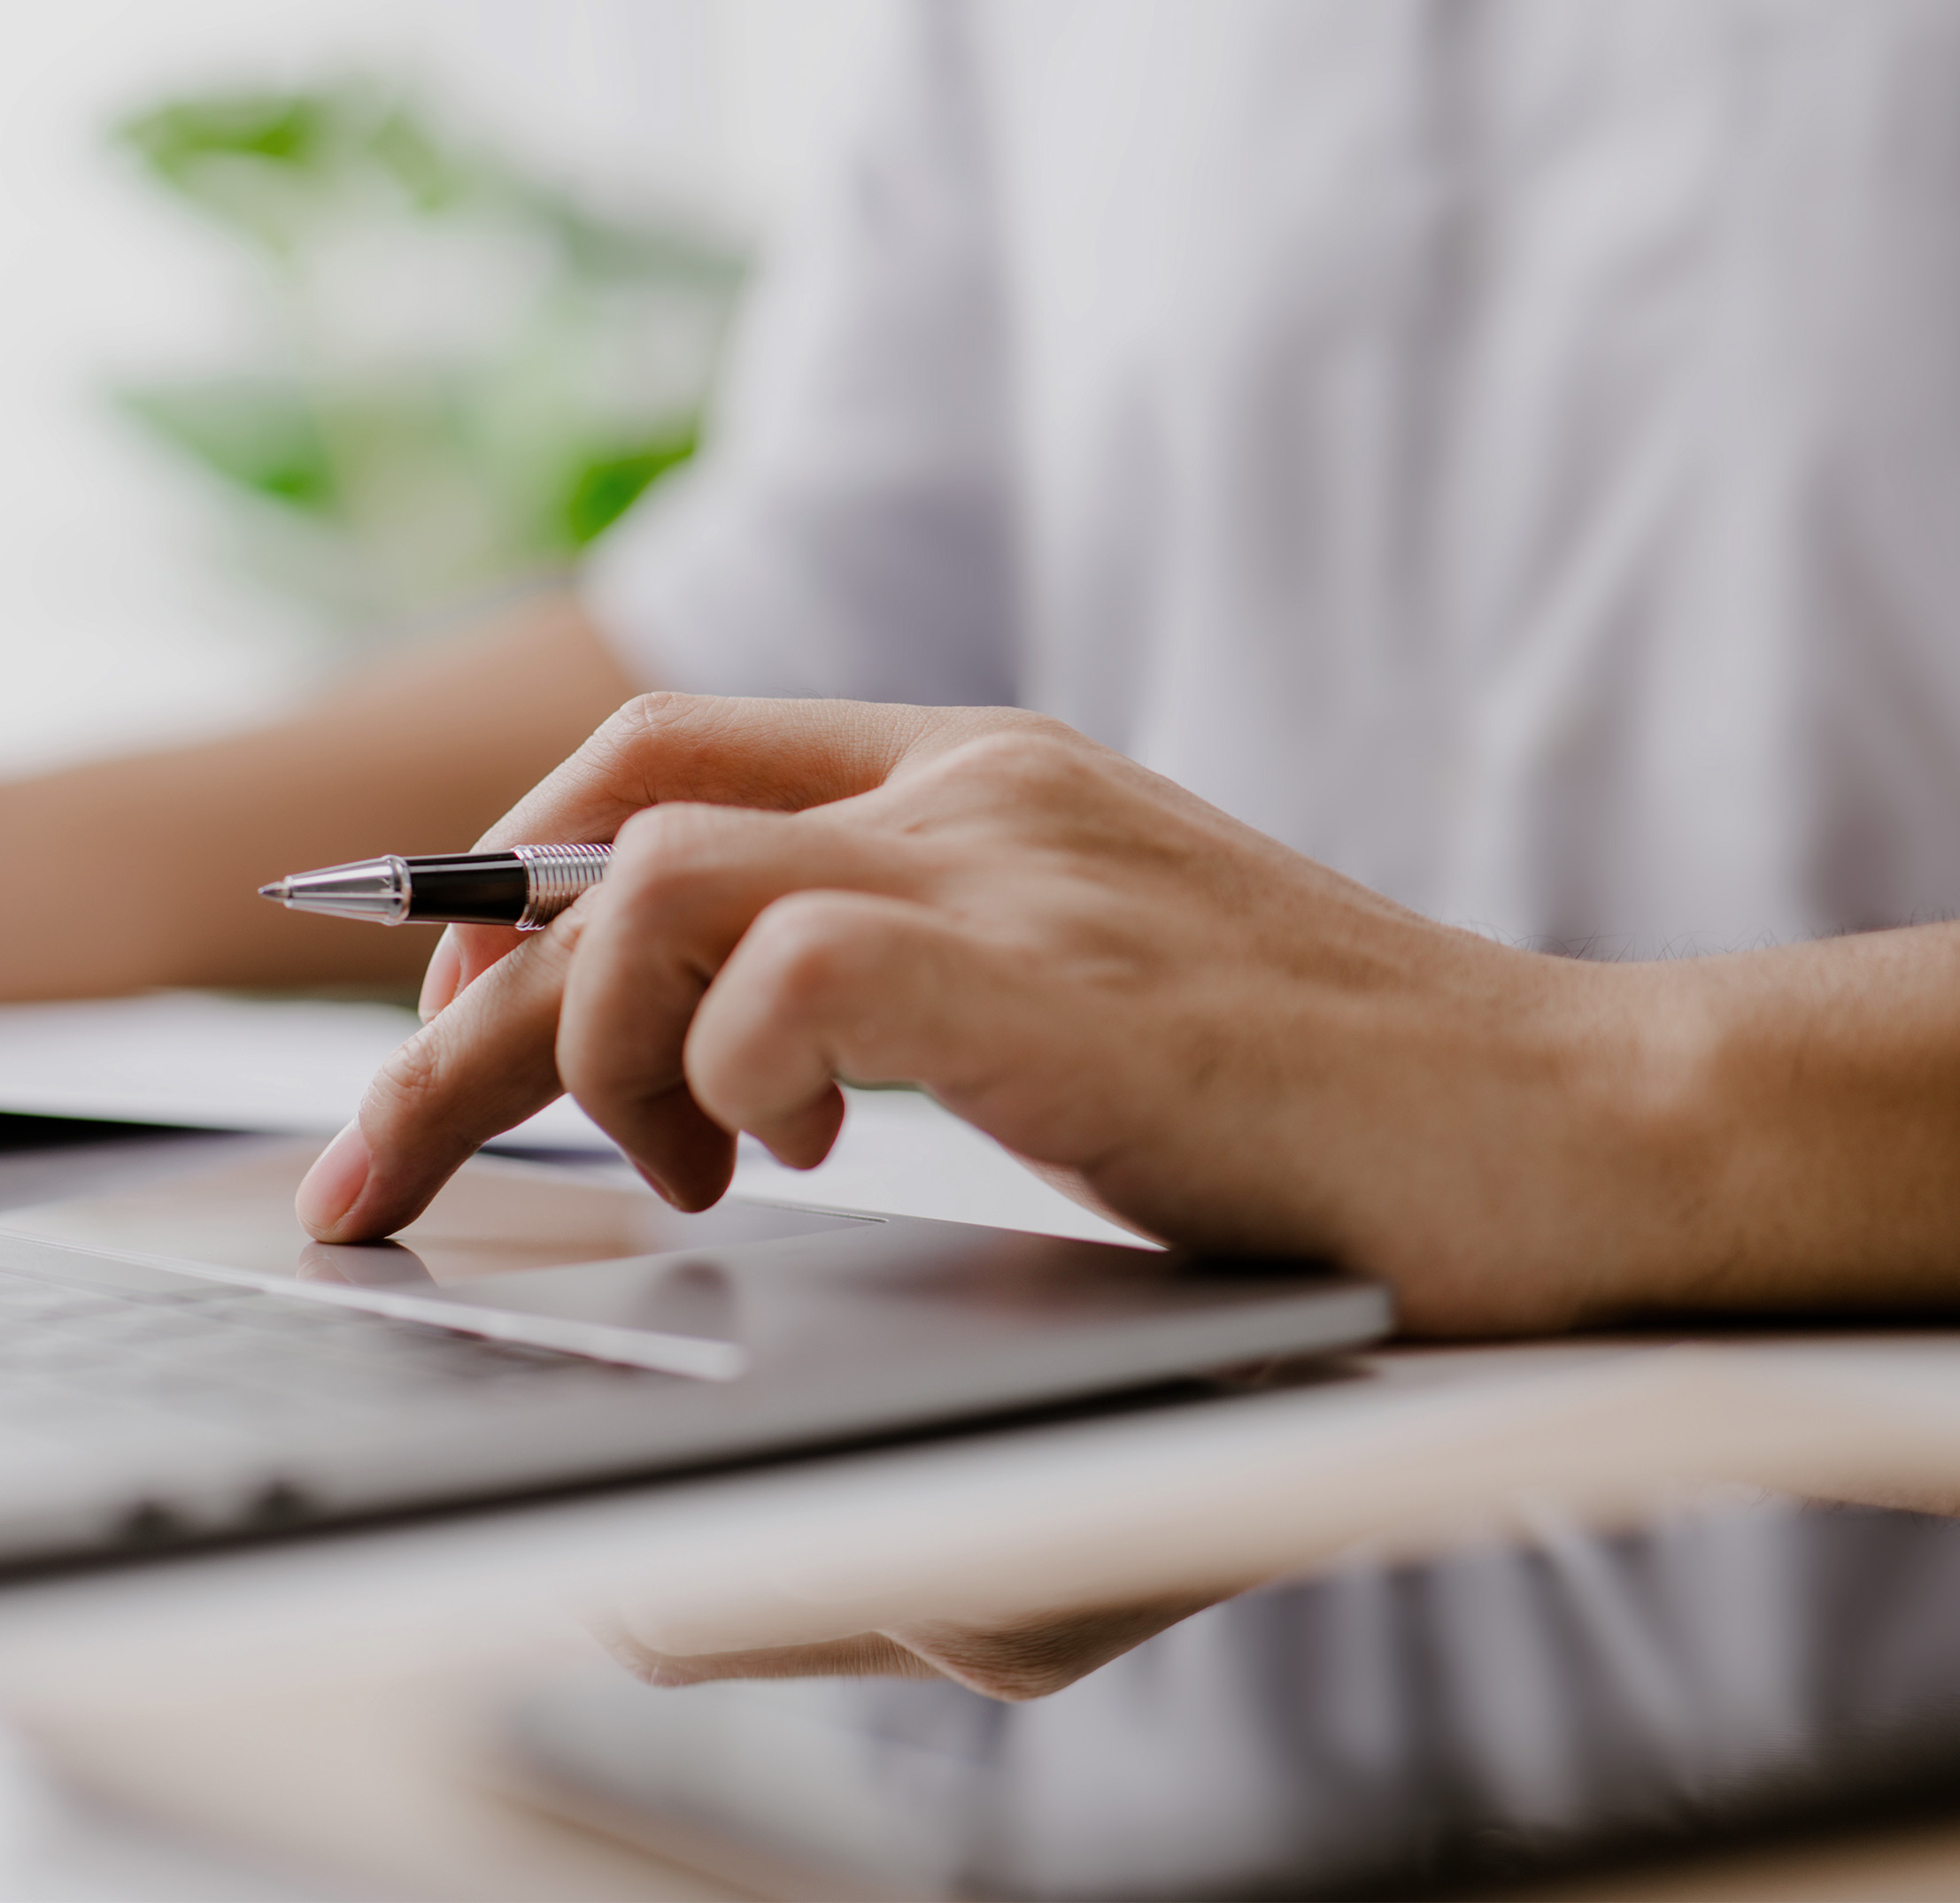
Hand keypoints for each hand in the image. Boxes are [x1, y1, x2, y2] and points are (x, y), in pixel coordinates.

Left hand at [295, 694, 1713, 1334]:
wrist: (1577, 1143)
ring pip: (646, 875)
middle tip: (382, 1172)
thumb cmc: (1322, 1141)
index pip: (649, 761)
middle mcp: (967, 789)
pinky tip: (795, 1155)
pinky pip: (782, 961)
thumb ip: (893, 1061)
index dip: (489, 887)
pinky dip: (727, 1070)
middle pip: (596, 826)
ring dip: (588, 1050)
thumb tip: (712, 1199)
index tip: (422, 1032)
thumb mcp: (1062, 1054)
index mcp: (963, 784)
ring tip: (687, 1175)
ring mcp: (1013, 863)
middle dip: (446, 1010)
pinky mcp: (1059, 975)